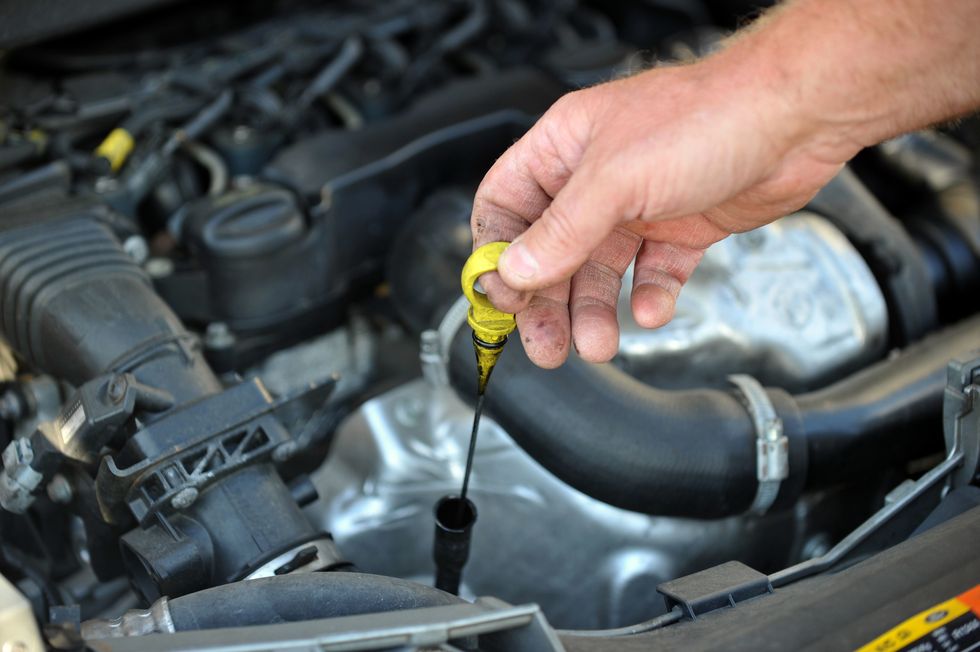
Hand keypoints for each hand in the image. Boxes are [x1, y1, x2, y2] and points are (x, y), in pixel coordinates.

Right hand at [471, 59, 855, 367]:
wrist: (797, 120)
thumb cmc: (708, 117)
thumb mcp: (616, 178)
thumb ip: (562, 232)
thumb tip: (515, 274)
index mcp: (564, 148)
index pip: (506, 205)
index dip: (497, 254)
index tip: (502, 299)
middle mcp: (595, 179)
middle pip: (549, 251)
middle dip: (546, 302)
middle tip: (546, 345)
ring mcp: (638, 206)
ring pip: (599, 272)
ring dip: (594, 311)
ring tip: (597, 344)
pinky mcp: (678, 229)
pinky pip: (651, 275)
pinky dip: (649, 298)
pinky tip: (653, 309)